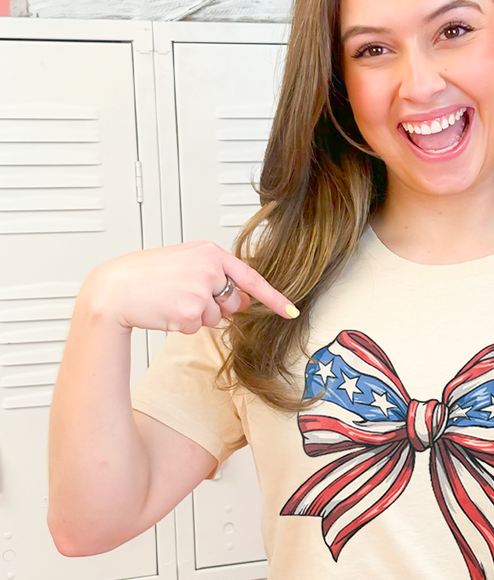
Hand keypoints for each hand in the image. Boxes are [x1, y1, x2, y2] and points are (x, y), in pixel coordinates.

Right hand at [80, 239, 298, 332]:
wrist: (115, 288)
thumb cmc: (144, 276)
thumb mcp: (184, 266)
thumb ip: (215, 278)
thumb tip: (243, 299)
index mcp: (209, 251)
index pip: (249, 276)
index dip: (273, 297)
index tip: (291, 311)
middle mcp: (210, 267)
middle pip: (232, 302)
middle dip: (214, 307)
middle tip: (181, 295)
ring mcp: (202, 289)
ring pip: (215, 318)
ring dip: (195, 317)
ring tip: (169, 300)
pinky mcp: (192, 310)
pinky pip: (198, 328)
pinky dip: (183, 325)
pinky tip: (165, 310)